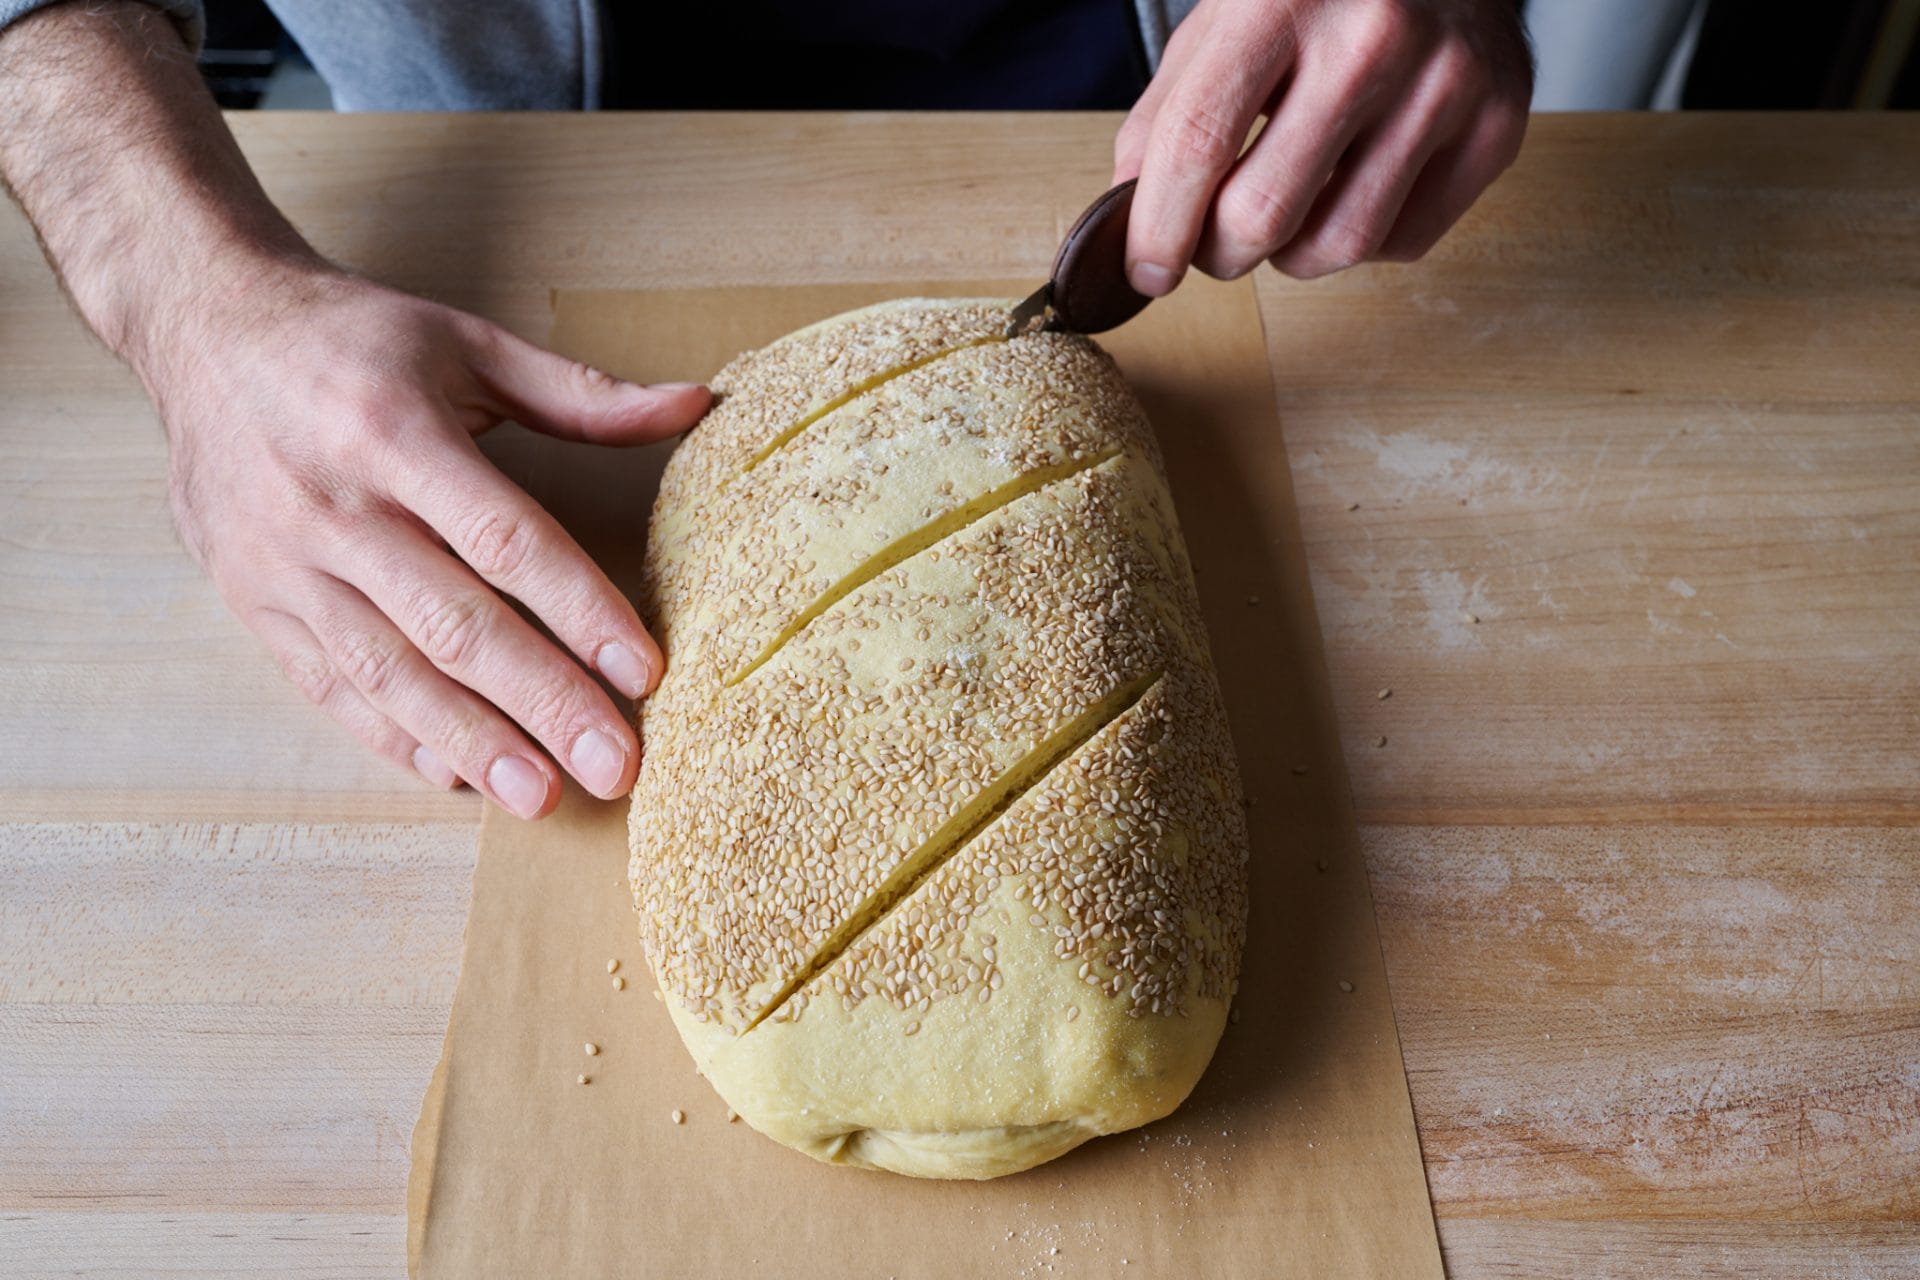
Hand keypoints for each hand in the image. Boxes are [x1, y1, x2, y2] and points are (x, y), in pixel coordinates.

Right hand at [149, 261, 708, 816]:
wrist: (201, 328)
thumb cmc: (352, 340)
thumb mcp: (466, 342)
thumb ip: (580, 392)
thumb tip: (695, 406)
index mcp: (394, 431)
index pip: (503, 537)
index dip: (578, 608)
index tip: (641, 671)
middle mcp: (333, 504)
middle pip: (452, 622)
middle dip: (541, 703)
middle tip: (614, 766)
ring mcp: (285, 562)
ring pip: (389, 670)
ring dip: (473, 742)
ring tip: (544, 797)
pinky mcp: (253, 600)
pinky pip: (329, 684)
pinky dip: (395, 735)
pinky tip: (459, 775)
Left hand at [1115, 0, 1532, 289]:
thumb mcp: (1226, 17)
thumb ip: (1168, 113)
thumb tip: (1130, 216)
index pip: (1197, 144)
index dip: (1157, 228)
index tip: (1145, 270)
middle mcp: (1373, 37)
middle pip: (1264, 213)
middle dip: (1218, 253)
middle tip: (1212, 241)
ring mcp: (1445, 82)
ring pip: (1337, 244)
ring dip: (1289, 255)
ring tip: (1285, 209)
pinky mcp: (1496, 123)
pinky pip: (1405, 240)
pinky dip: (1362, 238)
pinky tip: (1352, 186)